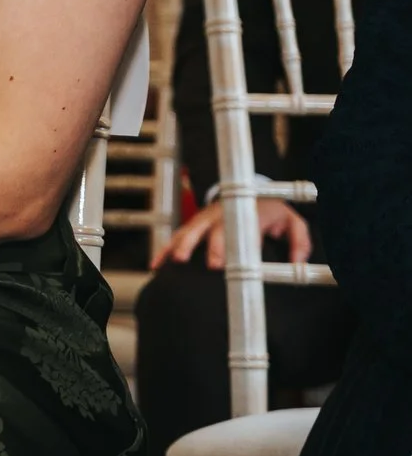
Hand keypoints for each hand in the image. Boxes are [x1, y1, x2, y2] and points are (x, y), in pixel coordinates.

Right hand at [155, 194, 311, 270]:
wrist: (249, 190)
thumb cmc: (271, 210)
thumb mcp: (292, 221)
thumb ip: (299, 241)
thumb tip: (297, 261)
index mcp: (248, 212)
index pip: (240, 227)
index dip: (234, 243)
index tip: (229, 261)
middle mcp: (223, 214)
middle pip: (212, 229)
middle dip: (209, 246)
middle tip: (212, 265)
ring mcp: (206, 219)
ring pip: (190, 230)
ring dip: (182, 245)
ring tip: (175, 261)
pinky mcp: (195, 225)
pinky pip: (177, 236)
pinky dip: (165, 249)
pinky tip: (156, 264)